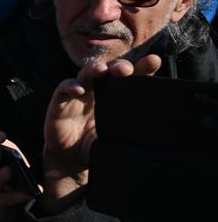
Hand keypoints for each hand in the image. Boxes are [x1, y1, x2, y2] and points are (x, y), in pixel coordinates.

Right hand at [39, 55, 160, 212]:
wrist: (72, 160)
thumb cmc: (98, 146)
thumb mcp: (119, 139)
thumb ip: (133, 133)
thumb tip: (160, 132)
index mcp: (118, 97)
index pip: (132, 78)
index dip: (143, 68)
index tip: (154, 61)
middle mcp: (99, 91)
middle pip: (110, 71)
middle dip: (119, 66)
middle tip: (126, 70)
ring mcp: (80, 95)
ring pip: (86, 74)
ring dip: (94, 69)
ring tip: (102, 70)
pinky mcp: (61, 102)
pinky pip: (64, 89)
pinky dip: (71, 86)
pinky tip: (79, 90)